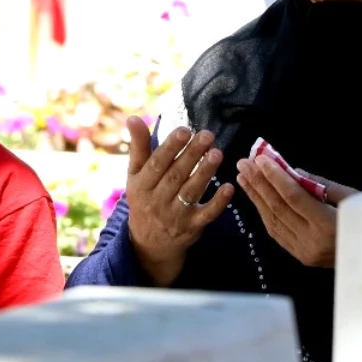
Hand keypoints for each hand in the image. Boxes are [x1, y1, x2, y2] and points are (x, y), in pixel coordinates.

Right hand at [124, 116, 233, 286]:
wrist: (148, 243)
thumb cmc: (144, 198)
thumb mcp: (135, 175)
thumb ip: (138, 147)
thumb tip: (133, 117)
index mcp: (142, 185)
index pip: (157, 163)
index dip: (170, 147)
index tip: (184, 130)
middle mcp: (157, 201)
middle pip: (176, 176)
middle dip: (192, 155)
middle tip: (207, 135)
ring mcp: (175, 216)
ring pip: (191, 192)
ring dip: (205, 173)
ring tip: (217, 153)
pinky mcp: (192, 227)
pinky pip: (206, 215)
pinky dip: (218, 202)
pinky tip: (229, 187)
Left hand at [236, 156, 357, 267]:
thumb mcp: (352, 197)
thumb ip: (320, 184)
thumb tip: (292, 171)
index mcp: (328, 225)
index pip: (293, 197)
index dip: (275, 177)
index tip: (260, 159)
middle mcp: (313, 241)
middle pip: (278, 207)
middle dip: (259, 183)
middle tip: (243, 163)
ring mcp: (305, 252)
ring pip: (273, 220)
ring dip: (256, 197)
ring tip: (244, 177)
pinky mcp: (301, 256)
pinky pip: (277, 232)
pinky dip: (264, 212)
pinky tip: (256, 197)